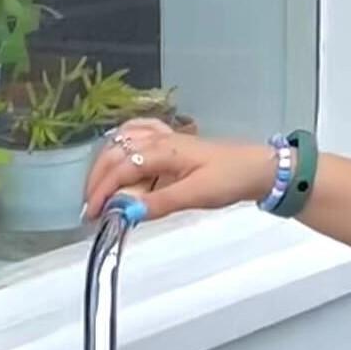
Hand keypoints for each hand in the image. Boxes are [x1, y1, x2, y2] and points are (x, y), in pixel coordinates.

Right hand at [83, 120, 270, 221]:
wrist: (259, 168)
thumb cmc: (231, 179)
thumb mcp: (196, 195)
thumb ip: (159, 202)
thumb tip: (125, 211)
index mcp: (164, 150)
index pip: (121, 168)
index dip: (102, 191)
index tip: (92, 215)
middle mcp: (160, 139)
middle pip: (115, 153)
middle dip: (98, 180)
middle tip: (91, 208)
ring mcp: (166, 138)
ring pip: (123, 143)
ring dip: (107, 164)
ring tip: (101, 191)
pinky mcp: (173, 143)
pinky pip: (139, 135)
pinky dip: (123, 145)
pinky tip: (120, 156)